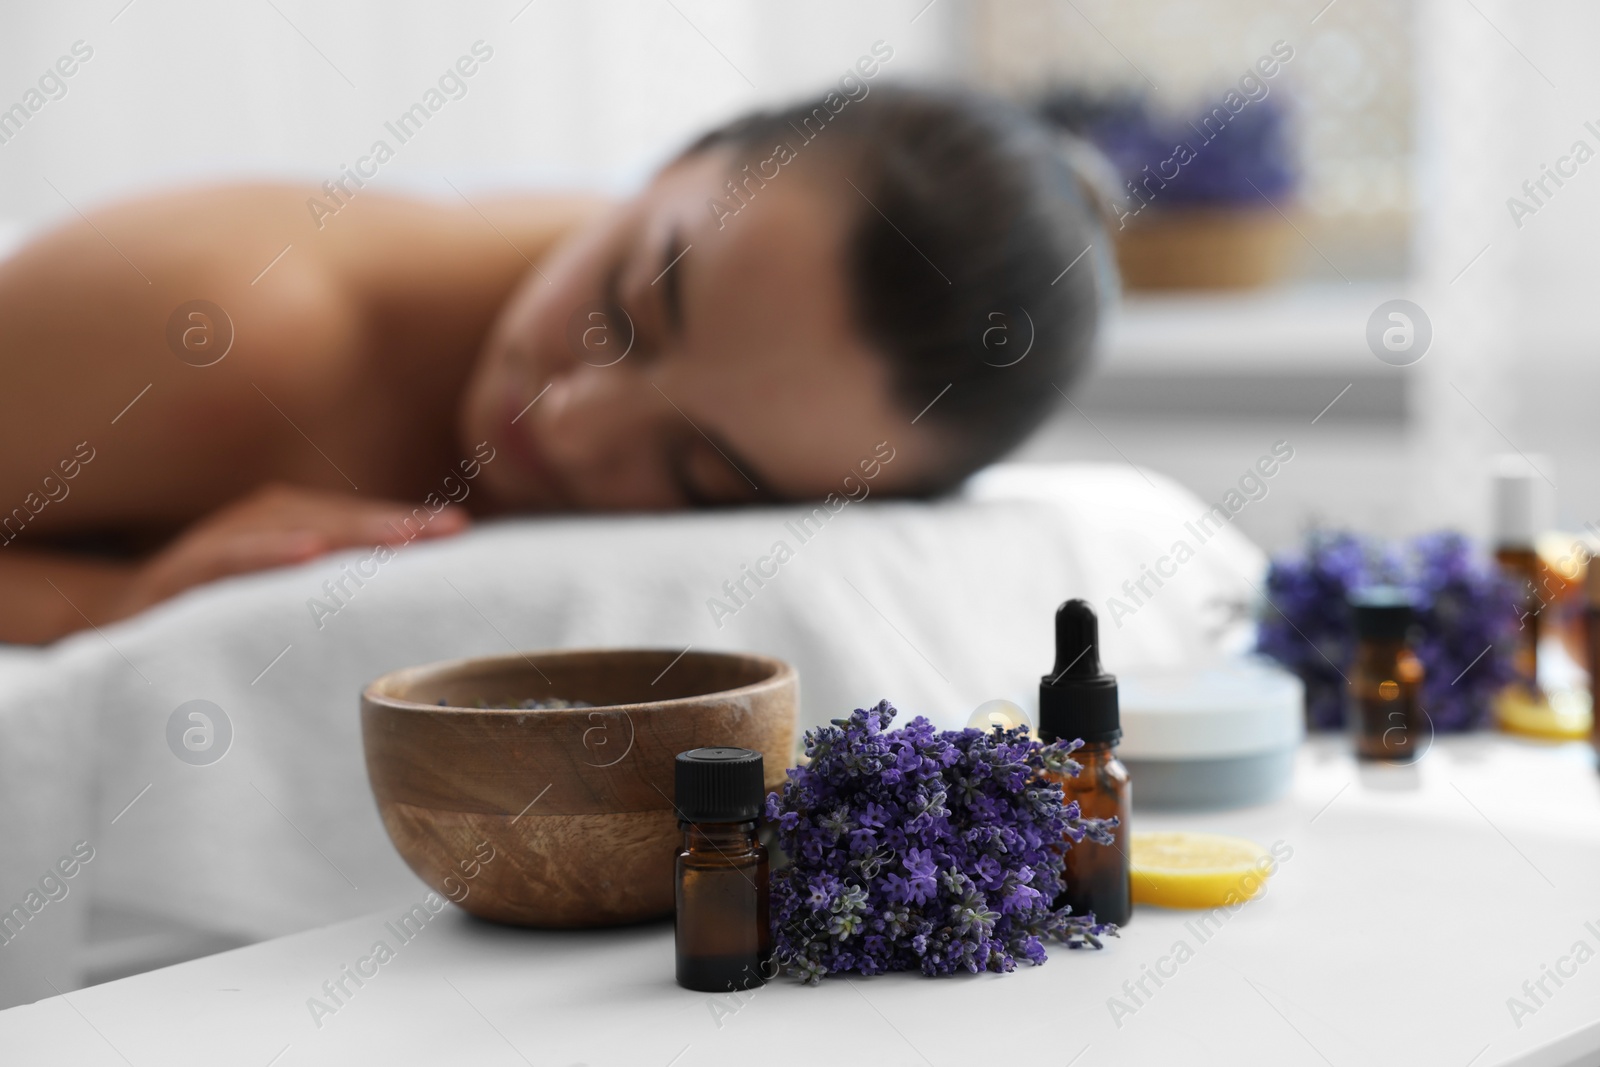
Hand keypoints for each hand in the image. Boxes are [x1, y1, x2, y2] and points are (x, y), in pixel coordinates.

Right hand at [111, 483, 468, 620]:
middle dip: (391, 524)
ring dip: (346, 530)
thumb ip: (336, 594)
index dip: (404, 524)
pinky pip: (225, 558)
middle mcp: (255, 525)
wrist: (115, 630)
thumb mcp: (283, 603)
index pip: (356, 523)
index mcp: (286, 528)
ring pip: (289, 528)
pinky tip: (308, 552)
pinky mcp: (177, 577)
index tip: (460, 532)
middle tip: (445, 532)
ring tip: (399, 538)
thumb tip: (417, 605)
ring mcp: (216, 546)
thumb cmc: (218, 616)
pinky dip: (266, 552)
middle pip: (334, 518)